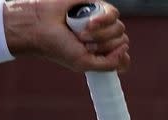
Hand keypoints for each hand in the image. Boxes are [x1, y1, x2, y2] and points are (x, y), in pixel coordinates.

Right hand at [5, 0, 129, 72]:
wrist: (42, 26)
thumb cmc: (58, 46)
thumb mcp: (83, 64)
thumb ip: (108, 64)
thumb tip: (125, 49)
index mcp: (99, 55)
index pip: (123, 59)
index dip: (121, 59)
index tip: (103, 59)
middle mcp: (103, 39)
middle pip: (122, 43)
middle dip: (102, 46)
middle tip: (82, 44)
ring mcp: (102, 23)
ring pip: (119, 29)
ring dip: (99, 34)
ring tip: (80, 33)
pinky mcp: (98, 6)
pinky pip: (114, 14)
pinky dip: (103, 20)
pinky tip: (89, 22)